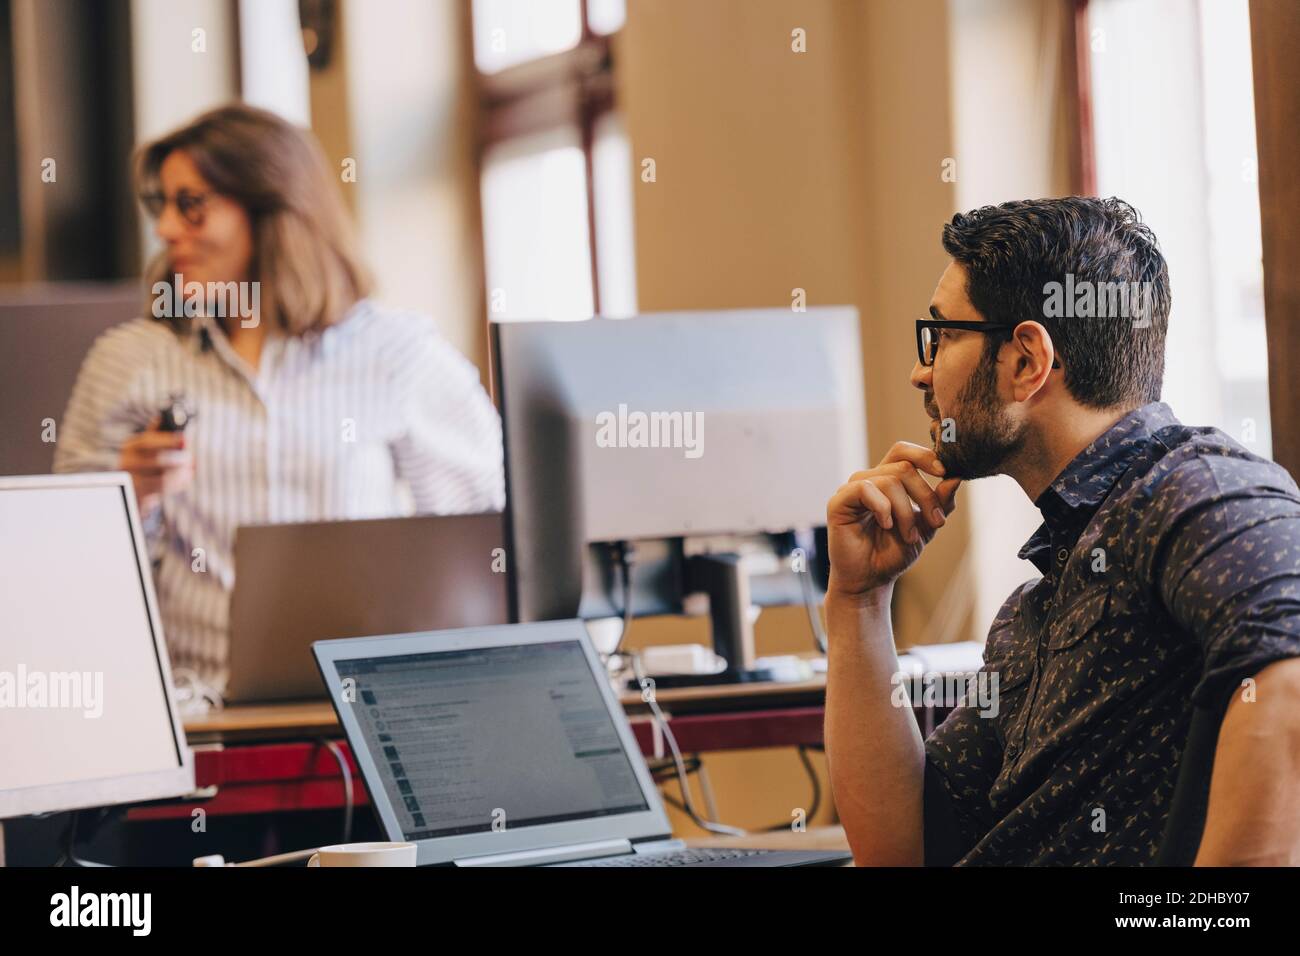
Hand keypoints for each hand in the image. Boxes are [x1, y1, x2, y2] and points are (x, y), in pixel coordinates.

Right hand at [118, 416, 193, 512]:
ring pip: (162, 479)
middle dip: (177, 459)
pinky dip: (178, 484)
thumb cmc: (142, 461)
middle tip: (190, 458)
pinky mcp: (140, 496)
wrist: (129, 488)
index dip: (169, 440)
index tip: (186, 439)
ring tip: (190, 469)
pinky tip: (186, 478)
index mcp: (130, 447)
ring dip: (180, 474)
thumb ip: (154, 433)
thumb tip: (162, 415)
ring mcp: (133, 481)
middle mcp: (128, 463)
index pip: (149, 442)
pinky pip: (164, 491)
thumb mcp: (143, 445)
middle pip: (156, 461)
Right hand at [825, 441, 960, 600]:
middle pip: (903, 466)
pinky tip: (886, 525)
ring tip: (909, 536)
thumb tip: (956, 477)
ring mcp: (853, 489)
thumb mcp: (926, 526)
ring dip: (906, 511)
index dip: (925, 456)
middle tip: (936, 522)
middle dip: (925, 495)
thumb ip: (941, 502)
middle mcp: (869, 480)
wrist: (872, 580)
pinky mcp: (839, 502)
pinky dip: (883, 508)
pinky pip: (865, 489)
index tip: (944, 473)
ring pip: (889, 480)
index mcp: (887, 480)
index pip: (904, 451)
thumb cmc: (893, 552)